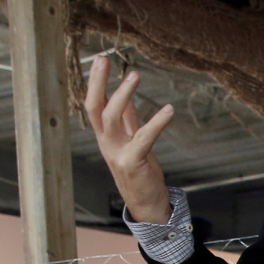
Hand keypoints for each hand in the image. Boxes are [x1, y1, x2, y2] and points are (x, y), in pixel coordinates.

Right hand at [85, 56, 174, 224]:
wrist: (147, 204)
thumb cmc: (140, 172)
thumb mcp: (132, 142)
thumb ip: (129, 122)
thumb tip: (128, 101)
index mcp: (106, 137)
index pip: (94, 105)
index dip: (96, 83)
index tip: (100, 60)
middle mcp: (107, 143)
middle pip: (95, 108)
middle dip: (97, 83)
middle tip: (103, 59)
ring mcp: (117, 153)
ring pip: (112, 118)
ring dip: (123, 95)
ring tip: (134, 75)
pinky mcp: (132, 162)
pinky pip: (143, 137)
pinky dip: (156, 122)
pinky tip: (168, 110)